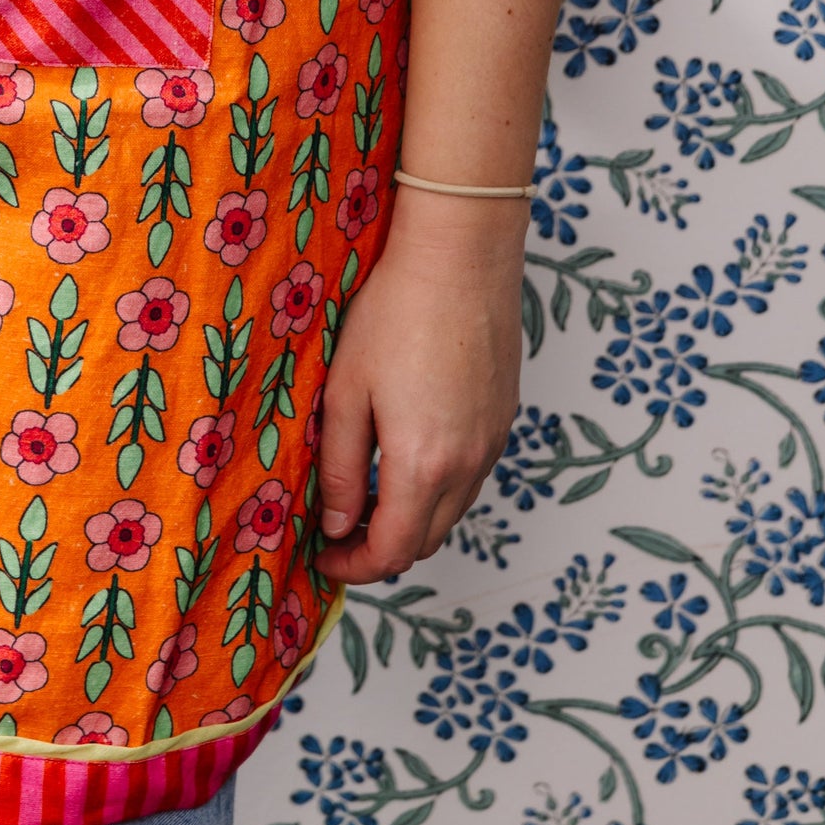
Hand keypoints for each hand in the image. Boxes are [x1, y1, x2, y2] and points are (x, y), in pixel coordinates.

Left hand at [312, 197, 523, 582]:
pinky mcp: (503, 418)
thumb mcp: (347, 391)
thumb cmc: (393, 314)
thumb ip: (338, 467)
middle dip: (378, 550)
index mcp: (424, 464)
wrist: (461, 257)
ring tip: (363, 496)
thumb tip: (333, 526)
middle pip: (425, 540)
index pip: (392, 552)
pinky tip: (404, 456)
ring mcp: (493, 443)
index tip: (320, 556)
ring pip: (451, 511)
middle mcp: (468, 465)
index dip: (352, 566)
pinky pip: (470, 477)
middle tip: (334, 531)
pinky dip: (436, 489)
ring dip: (409, 520)